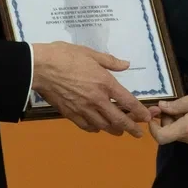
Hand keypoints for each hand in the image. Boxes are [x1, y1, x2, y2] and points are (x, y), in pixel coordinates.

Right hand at [30, 41, 150, 136]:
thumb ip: (110, 61)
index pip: (128, 102)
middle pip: (118, 120)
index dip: (140, 112)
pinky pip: (86, 126)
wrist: (41, 68)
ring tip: (120, 132)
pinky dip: (95, 128)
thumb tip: (126, 65)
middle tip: (138, 134)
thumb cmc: (66, 56)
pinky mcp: (70, 114)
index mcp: (105, 84)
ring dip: (114, 130)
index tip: (147, 118)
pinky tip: (97, 127)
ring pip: (103, 126)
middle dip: (131, 128)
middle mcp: (97, 100)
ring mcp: (83, 109)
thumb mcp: (91, 53)